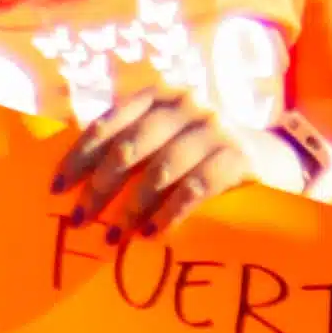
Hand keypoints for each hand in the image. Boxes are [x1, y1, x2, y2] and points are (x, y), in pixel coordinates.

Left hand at [52, 91, 262, 241]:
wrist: (274, 156)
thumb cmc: (200, 153)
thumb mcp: (165, 137)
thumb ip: (129, 145)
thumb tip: (70, 182)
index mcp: (160, 95)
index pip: (110, 124)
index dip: (79, 157)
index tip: (57, 189)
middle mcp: (187, 104)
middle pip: (131, 147)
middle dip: (100, 187)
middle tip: (81, 221)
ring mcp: (215, 128)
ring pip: (161, 169)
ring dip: (132, 208)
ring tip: (113, 237)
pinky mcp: (238, 156)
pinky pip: (197, 187)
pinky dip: (170, 212)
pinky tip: (153, 233)